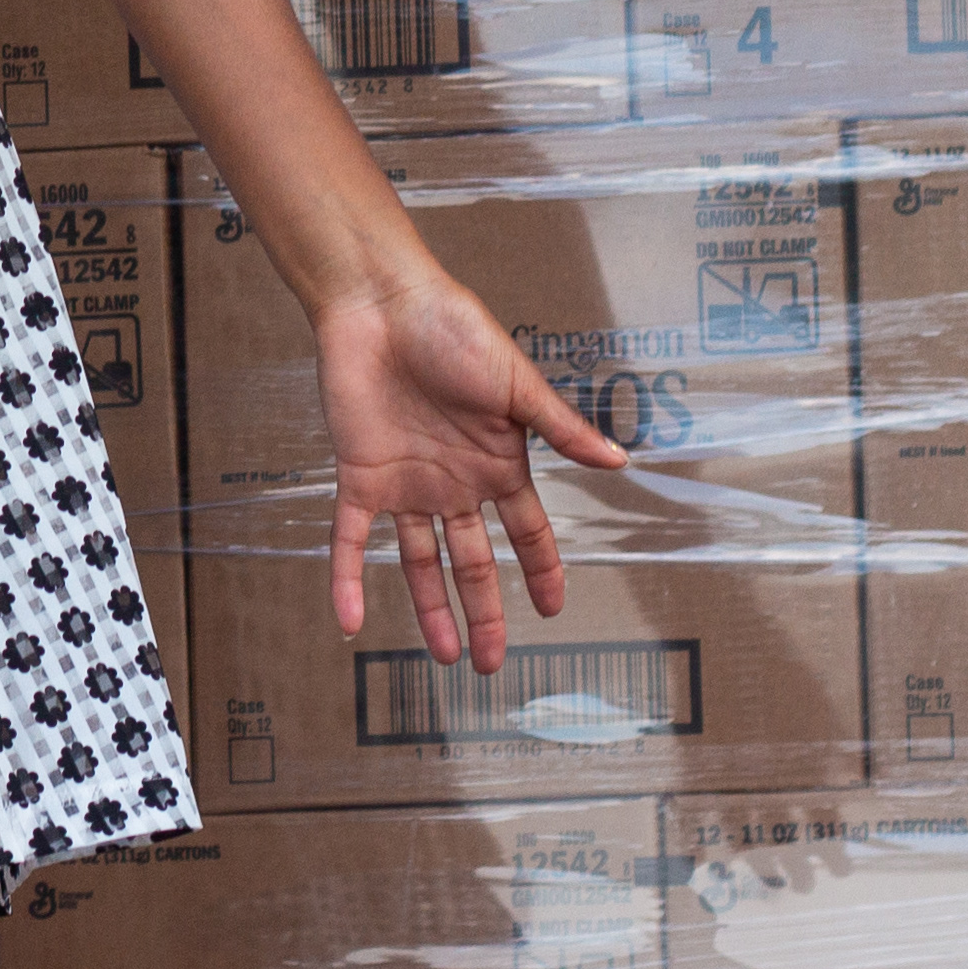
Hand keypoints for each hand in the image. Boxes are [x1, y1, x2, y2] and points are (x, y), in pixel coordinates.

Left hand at [313, 273, 630, 672]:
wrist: (382, 302)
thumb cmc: (454, 329)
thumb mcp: (517, 383)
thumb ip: (562, 428)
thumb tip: (620, 462)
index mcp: (497, 463)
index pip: (526, 532)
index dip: (541, 571)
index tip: (551, 609)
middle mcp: (453, 483)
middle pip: (472, 562)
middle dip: (485, 612)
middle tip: (492, 666)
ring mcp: (405, 484)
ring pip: (418, 563)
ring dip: (429, 610)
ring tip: (445, 657)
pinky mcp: (358, 476)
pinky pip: (350, 540)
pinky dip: (347, 580)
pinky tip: (348, 620)